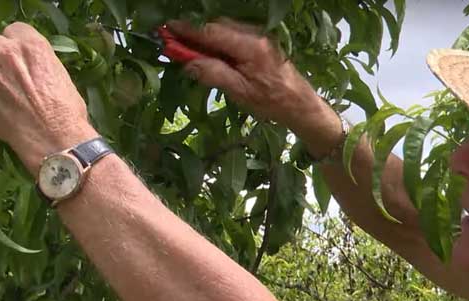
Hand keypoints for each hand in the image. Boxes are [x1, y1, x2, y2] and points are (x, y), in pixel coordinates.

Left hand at [0, 22, 97, 173]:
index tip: (15, 58)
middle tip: (2, 77)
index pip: (13, 30)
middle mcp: (6, 51)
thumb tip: (32, 66)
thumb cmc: (65, 113)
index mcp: (32, 45)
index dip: (12, 45)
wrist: (53, 138)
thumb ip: (40, 62)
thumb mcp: (61, 76)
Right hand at [167, 19, 343, 150]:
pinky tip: (211, 56)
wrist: (300, 104)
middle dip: (194, 35)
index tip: (168, 30)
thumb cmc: (272, 102)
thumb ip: (214, 74)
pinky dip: (218, 43)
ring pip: (224, 31)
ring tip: (189, 53)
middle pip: (217, 28)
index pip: (212, 32)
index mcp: (249, 46)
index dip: (188, 31)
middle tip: (174, 46)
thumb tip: (189, 63)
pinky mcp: (260, 42)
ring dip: (205, 40)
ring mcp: (258, 36)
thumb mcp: (240, 92)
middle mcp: (254, 35)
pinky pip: (233, 36)